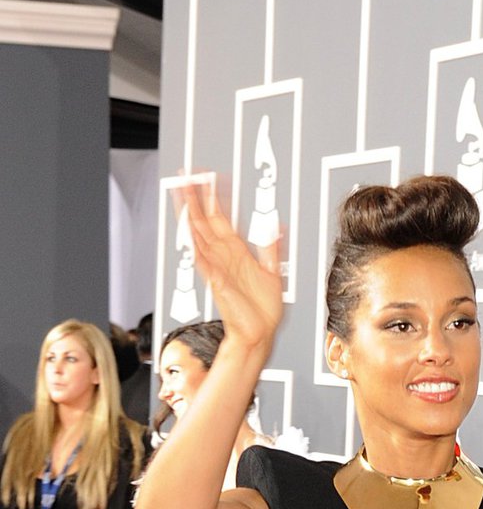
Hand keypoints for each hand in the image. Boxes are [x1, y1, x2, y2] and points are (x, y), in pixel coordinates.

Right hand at [177, 179, 283, 354]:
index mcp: (236, 251)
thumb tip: (275, 227)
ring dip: (190, 212)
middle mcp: (224, 256)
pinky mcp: (217, 280)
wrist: (261, 333)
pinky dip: (195, 243)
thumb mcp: (273, 271)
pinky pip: (202, 258)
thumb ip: (271, 248)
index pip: (221, 217)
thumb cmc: (264, 310)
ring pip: (199, 233)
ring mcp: (218, 266)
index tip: (210, 177)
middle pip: (204, 219)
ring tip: (181, 191)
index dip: (215, 196)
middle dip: (195, 196)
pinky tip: (188, 227)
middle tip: (186, 174)